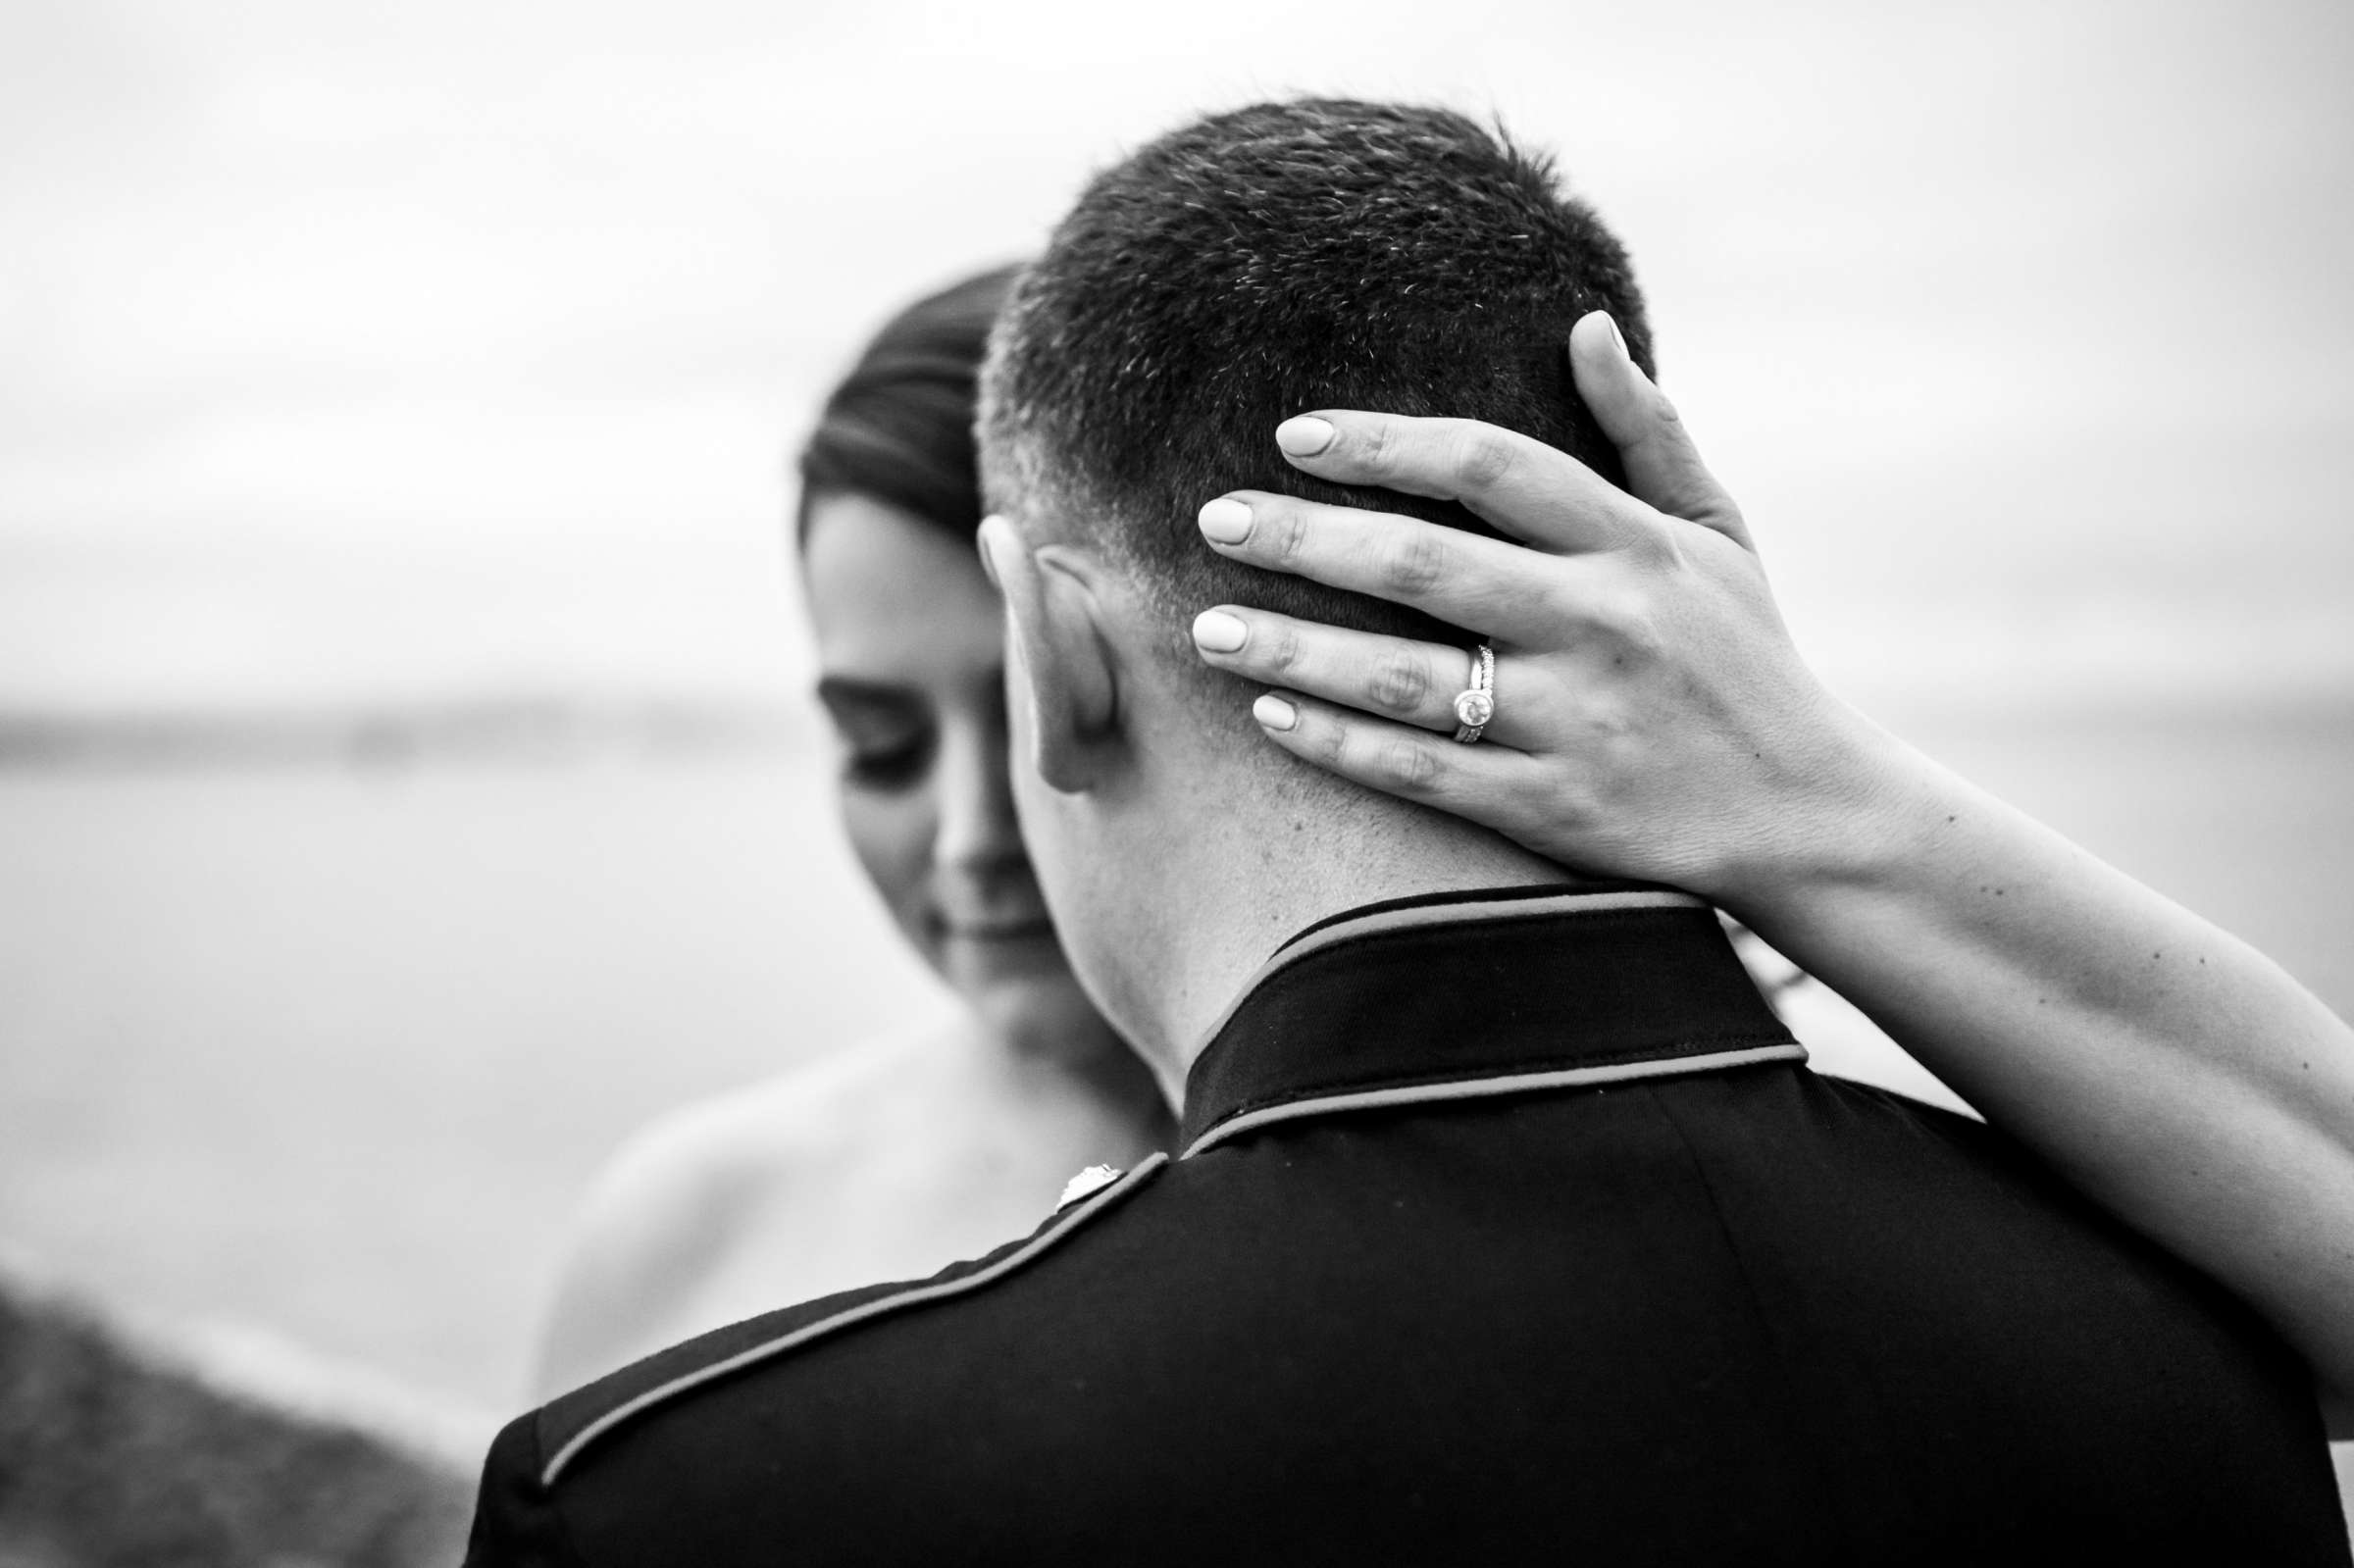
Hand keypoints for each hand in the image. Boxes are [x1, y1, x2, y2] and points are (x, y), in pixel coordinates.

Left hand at [1186, 311, 1891, 908]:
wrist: (1807, 812)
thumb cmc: (1746, 659)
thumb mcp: (1717, 532)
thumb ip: (1648, 431)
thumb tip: (1584, 325)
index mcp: (1635, 543)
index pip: (1489, 465)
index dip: (1383, 443)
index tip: (1294, 435)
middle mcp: (1603, 624)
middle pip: (1423, 564)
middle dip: (1304, 539)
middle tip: (1214, 520)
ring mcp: (1577, 722)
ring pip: (1406, 677)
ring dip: (1295, 649)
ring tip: (1208, 629)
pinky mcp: (1558, 810)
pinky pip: (1427, 774)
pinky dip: (1343, 745)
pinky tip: (1271, 718)